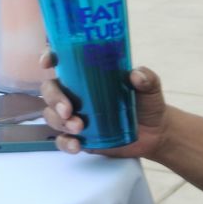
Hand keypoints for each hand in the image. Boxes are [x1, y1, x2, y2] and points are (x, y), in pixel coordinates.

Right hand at [36, 50, 166, 158]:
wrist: (155, 133)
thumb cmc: (147, 103)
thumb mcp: (150, 87)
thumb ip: (146, 78)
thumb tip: (136, 75)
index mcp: (87, 75)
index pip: (62, 61)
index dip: (48, 57)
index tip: (47, 62)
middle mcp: (76, 93)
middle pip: (50, 90)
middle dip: (54, 99)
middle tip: (68, 110)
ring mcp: (75, 115)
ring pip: (52, 115)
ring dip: (59, 121)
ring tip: (79, 128)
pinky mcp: (79, 137)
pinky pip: (62, 139)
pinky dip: (65, 143)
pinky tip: (76, 146)